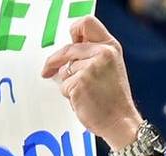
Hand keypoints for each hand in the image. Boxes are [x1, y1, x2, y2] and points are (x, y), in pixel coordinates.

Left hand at [42, 16, 142, 150]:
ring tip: (86, 94)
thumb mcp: (109, 67)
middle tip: (46, 71)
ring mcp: (89, 68)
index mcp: (110, 47)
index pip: (86, 24)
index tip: (67, 42)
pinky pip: (63, 86)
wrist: (120, 120)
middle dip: (53, 61)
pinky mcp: (79, 83)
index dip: (74, 32)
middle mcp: (102, 54)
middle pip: (67, 49)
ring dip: (68, 84)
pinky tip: (82, 101)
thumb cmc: (112, 98)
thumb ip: (91, 55)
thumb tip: (64, 54)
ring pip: (64, 71)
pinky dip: (68, 95)